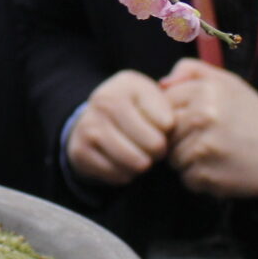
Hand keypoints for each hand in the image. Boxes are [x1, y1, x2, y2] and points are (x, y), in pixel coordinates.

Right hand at [68, 70, 175, 185]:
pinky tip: (123, 164)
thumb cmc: (135, 109)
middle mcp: (104, 99)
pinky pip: (116, 173)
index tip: (166, 129)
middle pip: (152, 143)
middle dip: (159, 151)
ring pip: (134, 161)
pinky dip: (125, 174)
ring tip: (142, 157)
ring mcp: (89, 125)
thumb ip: (177, 93)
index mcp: (127, 83)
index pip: (166, 120)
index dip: (170, 131)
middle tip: (157, 149)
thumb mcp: (153, 94)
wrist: (93, 120)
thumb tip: (172, 121)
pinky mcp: (80, 150)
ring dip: (143, 165)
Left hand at [161, 58, 257, 199]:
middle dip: (180, 137)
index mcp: (206, 91)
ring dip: (187, 159)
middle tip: (207, 138)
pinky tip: (219, 169)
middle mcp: (203, 117)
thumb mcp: (228, 83)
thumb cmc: (251, 117)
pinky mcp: (206, 175)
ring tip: (214, 154)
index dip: (177, 113)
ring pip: (172, 156)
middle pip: (166, 131)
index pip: (165, 102)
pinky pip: (186, 178)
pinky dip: (198, 178)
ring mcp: (203, 148)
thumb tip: (162, 83)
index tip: (196, 118)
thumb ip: (193, 71)